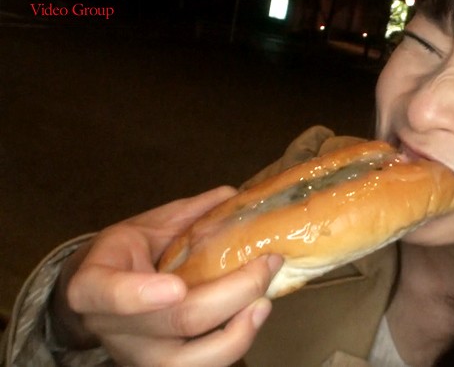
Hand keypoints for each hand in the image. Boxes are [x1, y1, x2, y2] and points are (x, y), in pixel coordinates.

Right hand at [50, 186, 282, 365]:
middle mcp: (112, 328)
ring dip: (240, 331)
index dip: (138, 295)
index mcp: (94, 284)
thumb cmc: (129, 254)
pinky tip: (255, 316)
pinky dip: (237, 342)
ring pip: (194, 361)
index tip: (176, 287)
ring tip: (264, 301)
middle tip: (267, 264)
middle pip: (178, 321)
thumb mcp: (146, 226)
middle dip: (233, 292)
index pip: (104, 294)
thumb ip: (188, 213)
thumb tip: (233, 196)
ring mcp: (139, 357)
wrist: (104, 295)